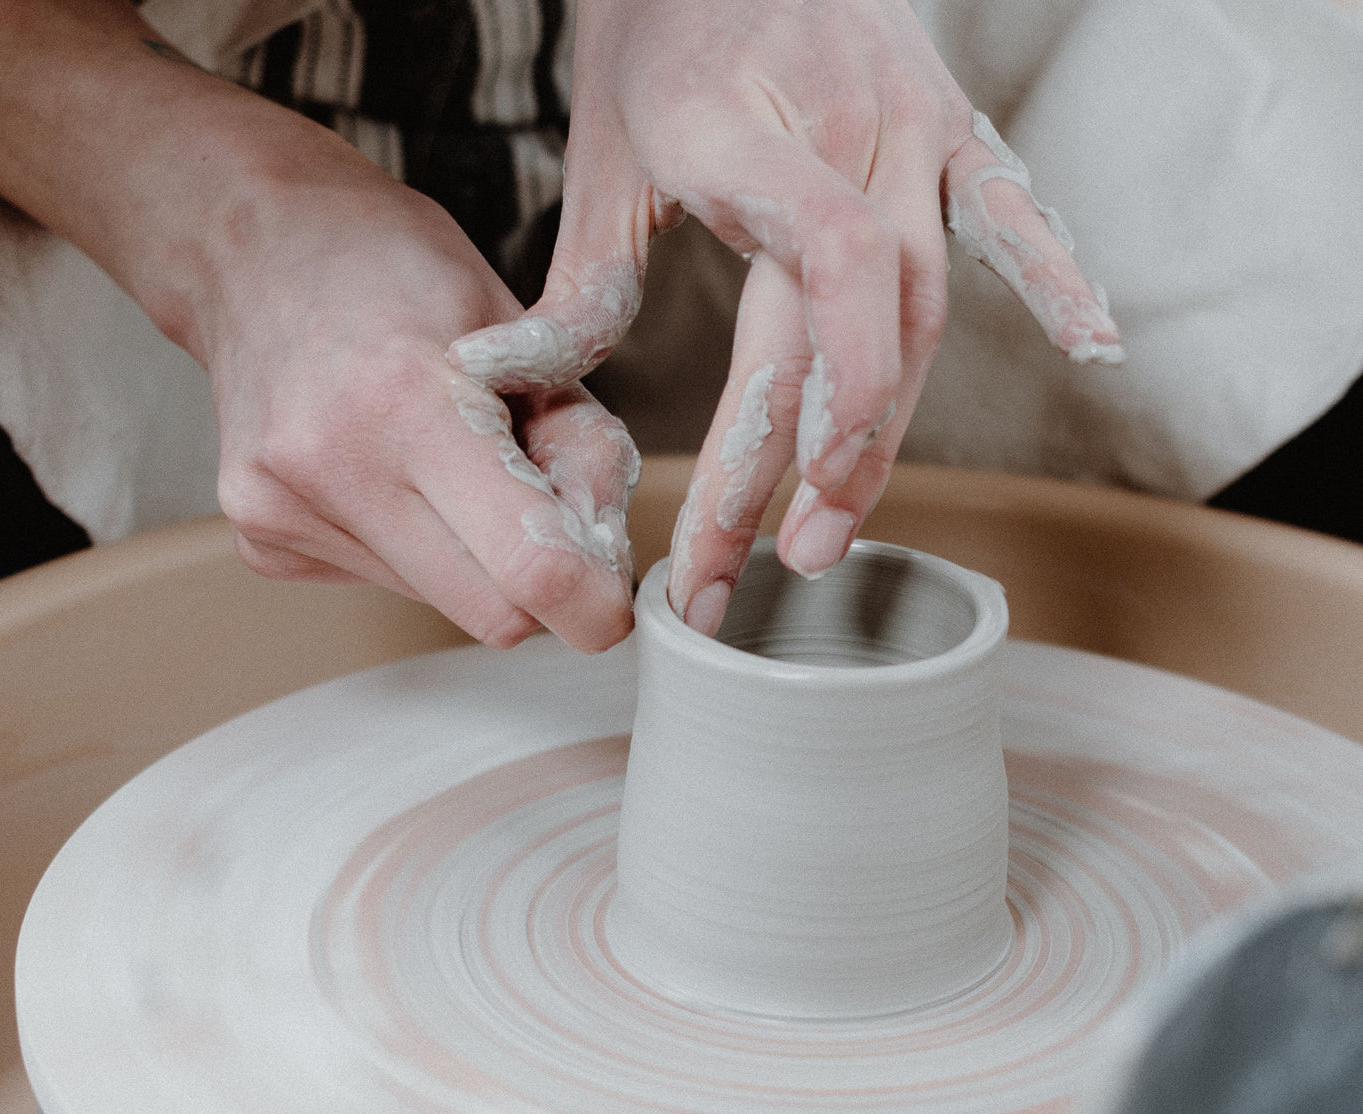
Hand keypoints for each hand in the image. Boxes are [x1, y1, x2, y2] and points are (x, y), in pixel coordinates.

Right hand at [206, 175, 638, 652]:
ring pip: (442, 602)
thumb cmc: (395, 268)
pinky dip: (414, 545)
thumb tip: (606, 561)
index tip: (613, 597)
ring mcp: (281, 511)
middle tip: (540, 509)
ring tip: (445, 462)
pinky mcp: (260, 540)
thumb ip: (580, 443)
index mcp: (408, 400)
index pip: (530, 568)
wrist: (250, 246)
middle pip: (493, 614)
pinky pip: (384, 583)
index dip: (593, 602)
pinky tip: (386, 470)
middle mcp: (331, 467)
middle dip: (538, 582)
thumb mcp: (519, 328)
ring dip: (472, 556)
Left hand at [447, 0, 1121, 634]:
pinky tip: (1096, 339)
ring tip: (843, 516)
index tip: (741, 528)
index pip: (805, 292)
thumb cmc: (653, 36)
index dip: (797, 419)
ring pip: (928, 297)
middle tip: (791, 558)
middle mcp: (843, 130)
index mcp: (742, 134)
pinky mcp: (948, 119)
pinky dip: (1054, 275)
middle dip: (828, 456)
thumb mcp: (602, 155)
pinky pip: (1011, 205)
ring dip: (893, 420)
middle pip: (862, 323)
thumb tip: (520, 385)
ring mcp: (908, 122)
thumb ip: (584, 281)